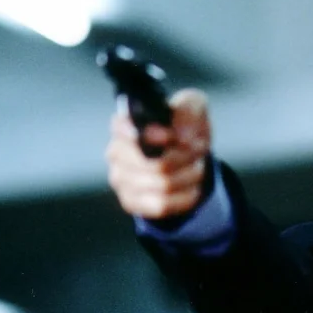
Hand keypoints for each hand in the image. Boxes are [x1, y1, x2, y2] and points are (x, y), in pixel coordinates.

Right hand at [106, 88, 211, 219]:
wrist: (189, 158)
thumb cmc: (184, 128)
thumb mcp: (194, 108)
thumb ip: (187, 111)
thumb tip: (180, 136)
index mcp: (125, 124)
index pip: (123, 129)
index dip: (149, 135)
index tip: (170, 137)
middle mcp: (116, 152)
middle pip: (154, 163)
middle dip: (185, 158)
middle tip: (197, 150)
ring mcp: (120, 180)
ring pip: (163, 185)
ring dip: (190, 176)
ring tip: (195, 166)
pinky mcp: (130, 202)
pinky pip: (162, 205)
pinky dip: (184, 197)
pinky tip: (189, 187)